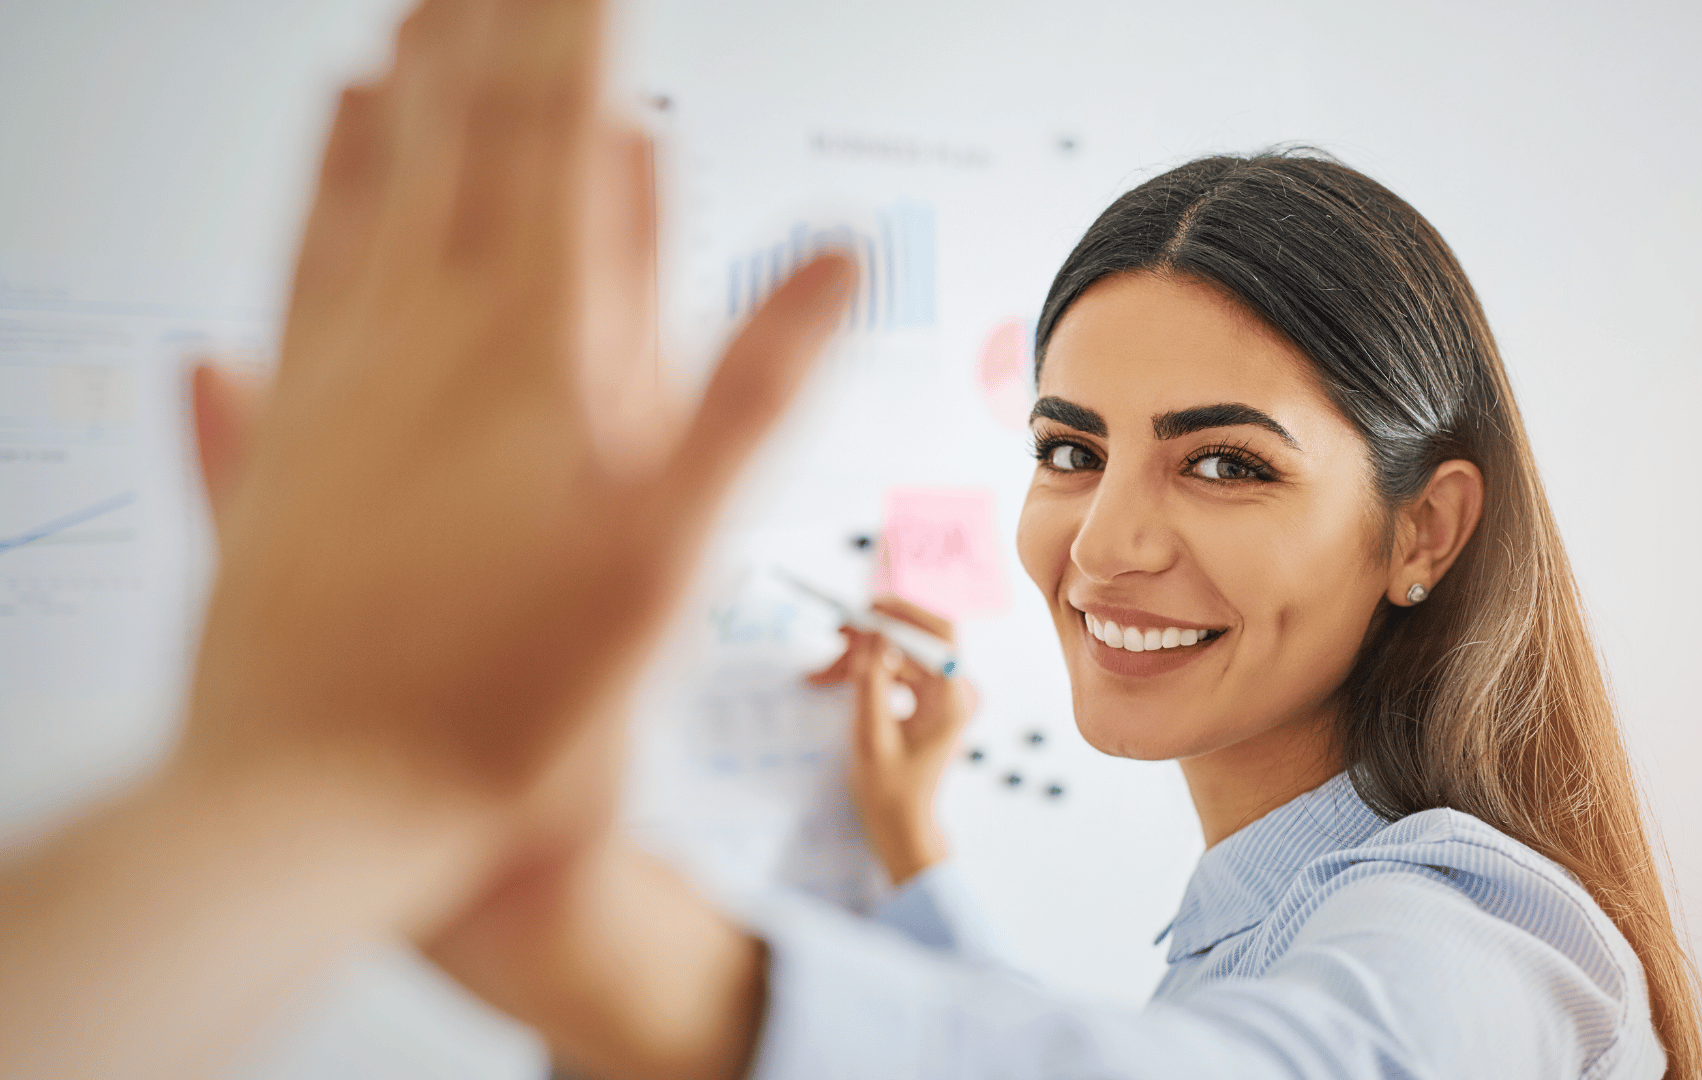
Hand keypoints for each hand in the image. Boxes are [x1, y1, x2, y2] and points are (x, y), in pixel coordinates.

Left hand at [177, 0, 855, 911]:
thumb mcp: (667, 559)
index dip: (580, 32)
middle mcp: (419, 337)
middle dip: (501, 27)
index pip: (558, 141)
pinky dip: (327, 171)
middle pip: (463, 131)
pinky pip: (304, 254)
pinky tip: (336, 127)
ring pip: (377, 172)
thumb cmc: (499, 707)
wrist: (312, 807)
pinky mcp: (281, 423)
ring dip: (415, 72)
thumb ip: (752, 394)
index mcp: (524, 356)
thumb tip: (834, 262)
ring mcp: (338, 371)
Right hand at [809, 597, 977, 884]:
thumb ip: (872, 681)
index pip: (940, 634)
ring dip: (860, 659)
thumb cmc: (889, 791)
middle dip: (872, 636)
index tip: (866, 610)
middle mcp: (954, 690)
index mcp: (952, 699)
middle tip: (833, 635)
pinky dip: (866, 673)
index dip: (905, 612)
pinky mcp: (926, 701)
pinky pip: (896, 671)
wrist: (901, 826)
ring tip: (819, 674)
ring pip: (898, 654)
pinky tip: (832, 680)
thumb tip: (872, 634)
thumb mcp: (871, 735)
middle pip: (915, 639)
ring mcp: (941, 695)